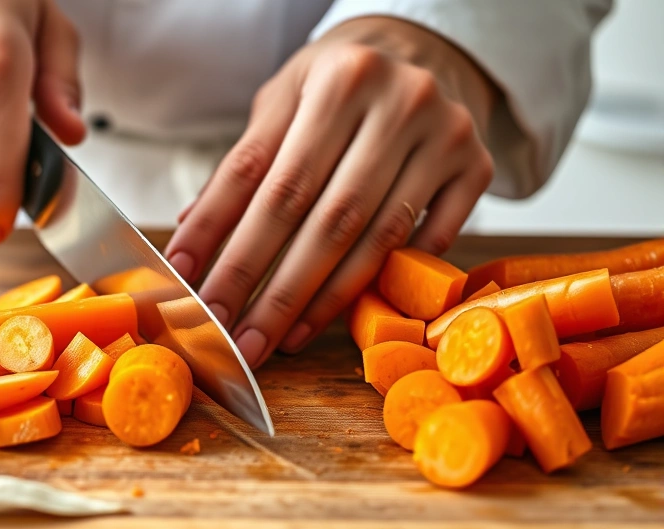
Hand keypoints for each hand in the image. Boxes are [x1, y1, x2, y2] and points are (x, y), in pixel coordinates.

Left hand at [166, 17, 496, 367]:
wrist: (419, 53)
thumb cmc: (336, 85)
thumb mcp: (283, 101)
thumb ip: (243, 165)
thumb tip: (189, 238)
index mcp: (336, 77)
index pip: (260, 171)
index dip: (217, 230)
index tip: (187, 281)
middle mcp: (397, 99)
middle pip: (318, 214)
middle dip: (267, 284)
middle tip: (235, 336)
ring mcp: (446, 134)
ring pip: (372, 238)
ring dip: (318, 300)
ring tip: (277, 338)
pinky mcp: (477, 166)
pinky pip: (427, 242)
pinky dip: (378, 283)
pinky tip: (332, 316)